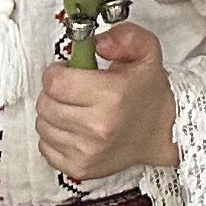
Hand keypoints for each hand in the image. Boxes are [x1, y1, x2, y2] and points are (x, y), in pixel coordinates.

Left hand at [36, 23, 179, 183]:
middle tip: (73, 89)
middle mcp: (97, 128)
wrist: (162, 133)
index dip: (57, 72)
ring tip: (75, 108)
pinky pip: (45, 147)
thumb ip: (124, 36)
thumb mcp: (146, 52)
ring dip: (53, 113)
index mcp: (112, 96)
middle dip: (54, 92)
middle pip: (45, 104)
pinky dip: (54, 136)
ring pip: (42, 125)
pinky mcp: (79, 169)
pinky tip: (73, 128)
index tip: (68, 70)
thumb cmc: (149, 93)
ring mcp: (87, 152)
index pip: (56, 82)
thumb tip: (95, 43)